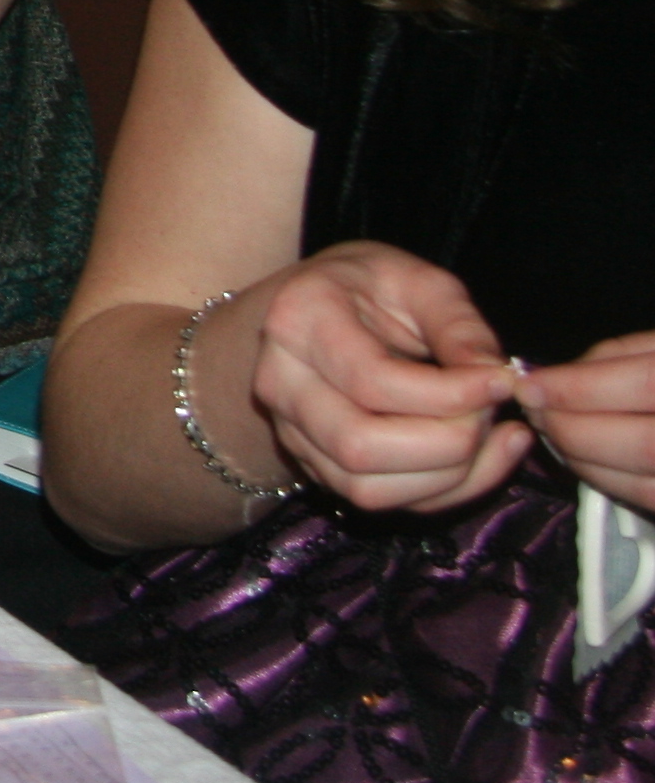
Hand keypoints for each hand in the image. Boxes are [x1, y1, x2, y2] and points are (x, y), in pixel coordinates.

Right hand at [245, 241, 529, 513]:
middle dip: (449, 443)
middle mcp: (279, 382)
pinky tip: (479, 458)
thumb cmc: (369, 288)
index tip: (502, 381)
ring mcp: (290, 430)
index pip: (372, 381)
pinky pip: (380, 500)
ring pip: (367, 489)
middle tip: (494, 413)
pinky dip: (441, 491)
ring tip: (491, 436)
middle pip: (360, 446)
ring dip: (450, 476)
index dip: (449, 393)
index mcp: (298, 320)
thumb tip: (496, 378)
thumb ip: (459, 326)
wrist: (311, 311)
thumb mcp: (419, 281)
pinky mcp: (313, 465)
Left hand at [519, 330, 654, 511]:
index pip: (645, 385)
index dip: (580, 388)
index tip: (529, 385)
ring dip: (585, 461)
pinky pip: (653, 501)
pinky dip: (611, 482)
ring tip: (554, 434)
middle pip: (643, 444)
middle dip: (575, 429)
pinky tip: (587, 460)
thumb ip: (624, 356)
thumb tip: (562, 379)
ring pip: (646, 484)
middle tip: (535, 412)